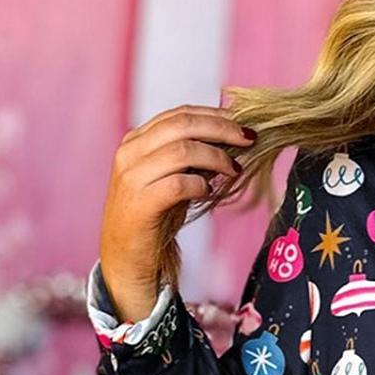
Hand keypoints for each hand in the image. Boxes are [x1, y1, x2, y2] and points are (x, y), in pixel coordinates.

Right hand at [98, 96, 257, 320]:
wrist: (125, 259)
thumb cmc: (153, 219)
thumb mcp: (170, 178)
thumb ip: (190, 157)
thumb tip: (230, 140)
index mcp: (136, 141)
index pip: (179, 114)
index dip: (214, 115)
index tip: (242, 123)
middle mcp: (129, 153)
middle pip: (182, 125)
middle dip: (222, 129)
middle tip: (248, 139)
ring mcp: (131, 177)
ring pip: (182, 151)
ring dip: (216, 158)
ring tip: (234, 169)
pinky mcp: (139, 204)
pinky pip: (178, 184)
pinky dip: (200, 184)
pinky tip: (209, 191)